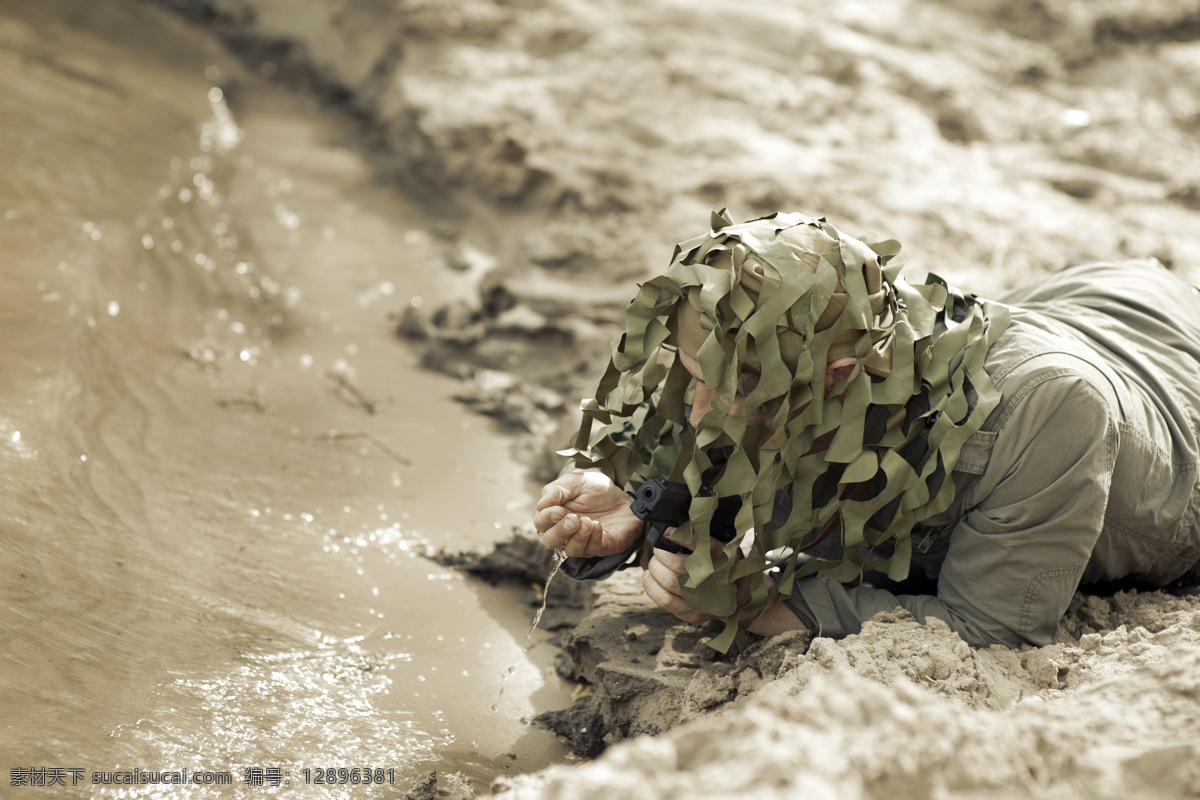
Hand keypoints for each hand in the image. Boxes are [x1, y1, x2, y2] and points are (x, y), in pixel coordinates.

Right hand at [533, 472, 642, 557]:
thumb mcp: (575, 482)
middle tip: (573, 519)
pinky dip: (593, 539)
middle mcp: (566, 532)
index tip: (558, 510)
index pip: (541, 524)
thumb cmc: (596, 490)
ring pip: (570, 550)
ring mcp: (583, 542)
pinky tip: (597, 526)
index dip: (546, 519)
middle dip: (560, 531)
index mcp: (555, 515)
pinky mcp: (601, 547)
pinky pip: (591, 550)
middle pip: (551, 541)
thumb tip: (541, 505)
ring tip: (588, 521)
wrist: (624, 496)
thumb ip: (556, 491)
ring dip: (578, 537)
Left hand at [643, 541, 806, 634]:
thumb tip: (681, 521)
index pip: (701, 546)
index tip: (667, 531)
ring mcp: (704, 601)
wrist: (741, 597)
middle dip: (662, 553)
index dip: (680, 537)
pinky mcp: (692, 614)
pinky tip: (650, 575)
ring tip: (656, 560)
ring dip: (656, 567)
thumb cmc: (727, 564)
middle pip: (678, 565)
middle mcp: (716, 581)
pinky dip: (651, 585)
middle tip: (659, 547)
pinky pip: (665, 600)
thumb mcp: (726, 543)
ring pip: (669, 582)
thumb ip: (706, 534)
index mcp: (727, 558)